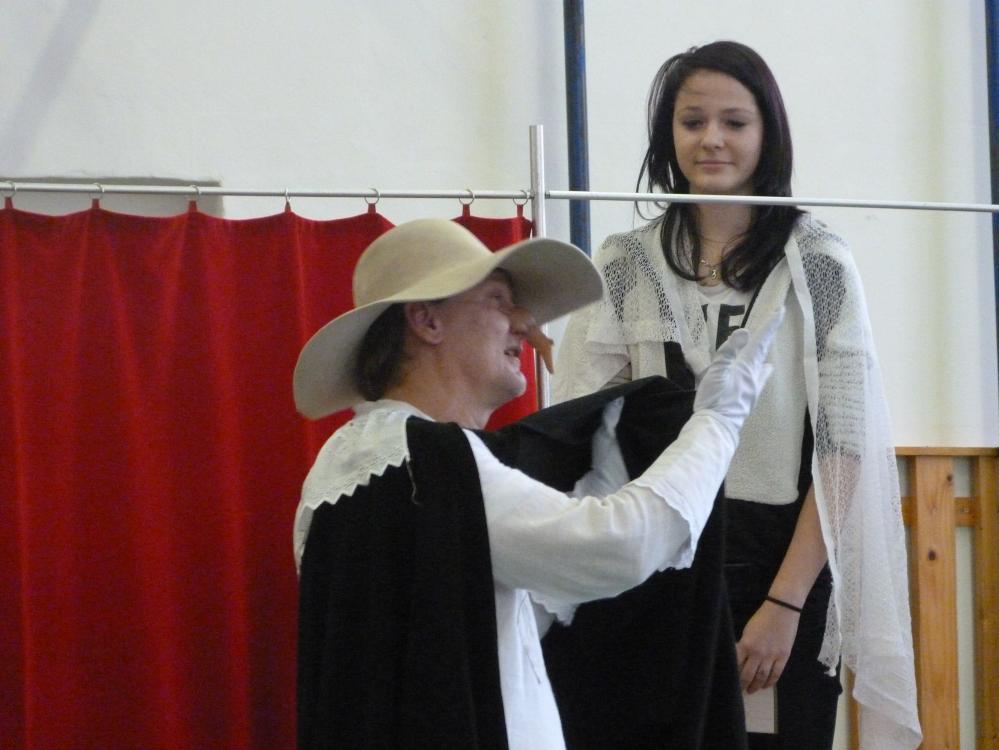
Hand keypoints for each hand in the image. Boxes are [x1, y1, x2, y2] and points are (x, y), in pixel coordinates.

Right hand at [692, 306, 783, 433]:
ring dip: (761, 365)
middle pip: (762, 356)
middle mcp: (753, 379)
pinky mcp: (744, 404)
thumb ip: (729, 351)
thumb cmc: (715, 399)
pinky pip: (753, 386)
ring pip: (760, 374)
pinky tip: (750, 384)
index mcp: (747, 368)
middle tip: (770, 332)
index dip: (770, 326)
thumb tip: (744, 332)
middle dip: (765, 343)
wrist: (716, 429)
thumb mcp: (717, 371)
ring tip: (765, 363)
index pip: (761, 342)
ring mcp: (750, 393)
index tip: (781, 311)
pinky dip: (754, 379)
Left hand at [736, 600, 799, 692]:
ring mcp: (772, 656)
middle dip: (743, 684)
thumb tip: (740, 658)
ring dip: (756, 686)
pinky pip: (776, 674)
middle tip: (741, 690)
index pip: (736, 664)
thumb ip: (744, 645)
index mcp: (746, 644)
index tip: (730, 680)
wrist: (782, 610)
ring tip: (752, 690)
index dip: (733, 674)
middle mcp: (758, 653)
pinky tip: (766, 685)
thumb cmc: (762, 618)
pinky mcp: (783, 657)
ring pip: (762, 677)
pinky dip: (770, 682)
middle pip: (748, 674)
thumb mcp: (747, 631)